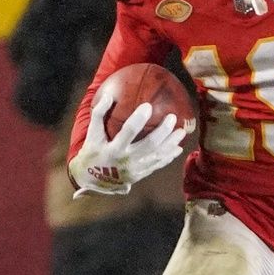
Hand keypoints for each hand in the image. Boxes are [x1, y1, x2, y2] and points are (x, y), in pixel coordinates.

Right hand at [68, 92, 187, 196]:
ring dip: (171, 144)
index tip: (148, 106)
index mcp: (114, 149)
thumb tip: (109, 95)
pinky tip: (178, 148)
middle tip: (172, 117)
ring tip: (182, 131)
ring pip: (157, 156)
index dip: (138, 119)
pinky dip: (168, 157)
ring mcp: (135, 170)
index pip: (128, 132)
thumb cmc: (93, 151)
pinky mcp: (140, 175)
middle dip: (163, 131)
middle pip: (149, 145)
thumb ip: (98, 113)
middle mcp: (126, 161)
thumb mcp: (92, 133)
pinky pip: (157, 165)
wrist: (91, 179)